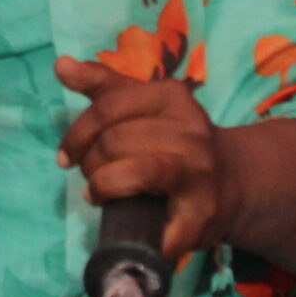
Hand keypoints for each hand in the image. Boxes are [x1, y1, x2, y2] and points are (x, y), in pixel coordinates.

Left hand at [55, 57, 236, 260]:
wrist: (234, 180)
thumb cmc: (175, 138)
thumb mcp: (143, 103)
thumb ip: (103, 84)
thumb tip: (61, 65)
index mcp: (171, 96)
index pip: (106, 107)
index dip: (77, 135)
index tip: (65, 157)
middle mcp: (190, 129)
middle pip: (115, 142)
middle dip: (89, 164)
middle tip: (87, 176)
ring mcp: (199, 171)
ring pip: (135, 173)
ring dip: (103, 188)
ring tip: (97, 195)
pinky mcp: (204, 212)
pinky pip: (160, 224)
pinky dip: (138, 232)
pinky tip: (129, 228)